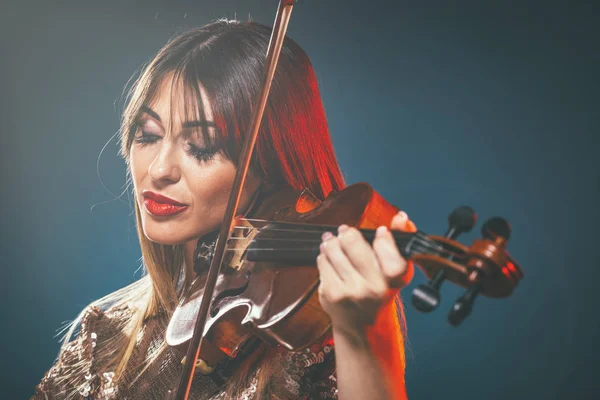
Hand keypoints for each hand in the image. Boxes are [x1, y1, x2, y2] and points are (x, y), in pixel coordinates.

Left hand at [316, 210, 416, 336]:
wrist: (362, 324)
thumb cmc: (380, 289)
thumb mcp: (396, 268)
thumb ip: (401, 239)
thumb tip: (401, 216)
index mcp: (394, 280)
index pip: (387, 247)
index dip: (383, 238)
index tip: (380, 232)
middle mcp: (374, 288)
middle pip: (352, 241)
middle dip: (347, 233)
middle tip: (345, 232)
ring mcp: (351, 292)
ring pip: (333, 248)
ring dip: (332, 242)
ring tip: (333, 241)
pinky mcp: (332, 294)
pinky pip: (322, 261)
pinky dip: (324, 256)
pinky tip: (329, 258)